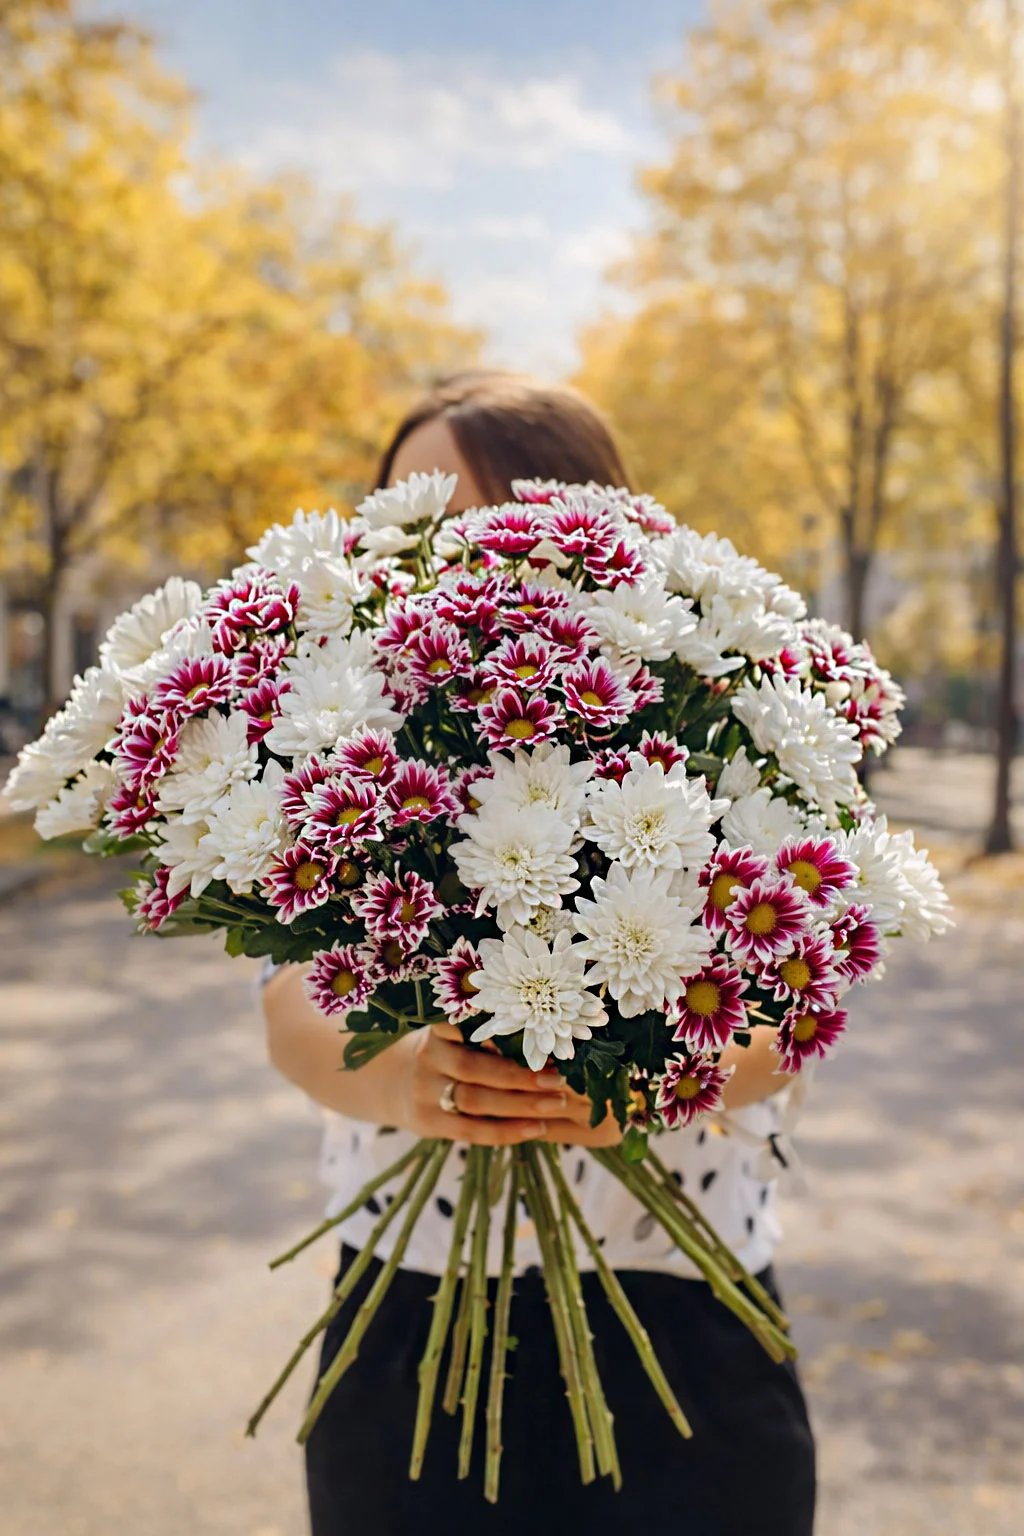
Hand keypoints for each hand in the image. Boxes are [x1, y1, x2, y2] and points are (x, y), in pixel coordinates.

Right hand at [386, 1024, 619, 1147]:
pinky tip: (538, 1128)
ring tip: (556, 1103)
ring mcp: (424, 1092)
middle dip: (520, 1075)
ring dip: (519, 1104)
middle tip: (559, 1078)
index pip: (469, 1026)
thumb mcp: (456, 1030)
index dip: (506, 1033)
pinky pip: (471, 1130)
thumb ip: (488, 1032)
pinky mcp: (428, 1123)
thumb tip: (550, 1036)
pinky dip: (507, 1131)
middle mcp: (427, 1057)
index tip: (543, 1036)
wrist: (392, 1081)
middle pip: (475, 1068)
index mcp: (438, 1027)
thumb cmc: (446, 1050)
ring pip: (475, 1101)